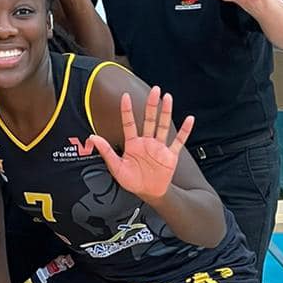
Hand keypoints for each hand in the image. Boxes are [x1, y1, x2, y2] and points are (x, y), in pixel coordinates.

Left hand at [87, 87, 193, 202]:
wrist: (149, 193)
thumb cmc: (132, 181)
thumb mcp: (116, 167)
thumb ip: (106, 151)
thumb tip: (92, 137)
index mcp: (133, 144)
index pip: (129, 123)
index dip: (126, 110)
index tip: (125, 96)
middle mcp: (147, 142)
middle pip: (150, 119)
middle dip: (152, 105)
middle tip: (154, 90)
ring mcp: (159, 147)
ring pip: (164, 126)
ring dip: (166, 112)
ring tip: (168, 97)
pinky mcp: (170, 155)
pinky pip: (179, 141)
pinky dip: (185, 131)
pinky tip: (190, 119)